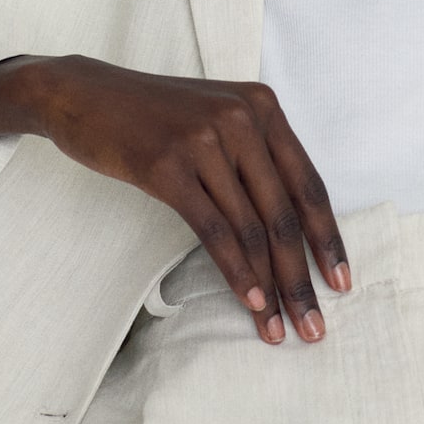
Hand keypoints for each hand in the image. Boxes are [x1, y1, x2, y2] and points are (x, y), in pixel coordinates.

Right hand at [0, 55, 348, 345]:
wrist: (83, 94)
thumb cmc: (151, 117)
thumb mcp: (214, 121)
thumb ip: (254, 157)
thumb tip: (290, 228)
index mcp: (262, 108)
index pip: (309, 184)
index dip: (328, 238)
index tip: (340, 281)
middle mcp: (242, 119)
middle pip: (286, 213)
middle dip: (303, 276)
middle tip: (315, 325)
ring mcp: (205, 141)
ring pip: (253, 229)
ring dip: (272, 287)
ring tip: (280, 328)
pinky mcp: (169, 166)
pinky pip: (215, 230)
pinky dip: (236, 272)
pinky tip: (249, 302)